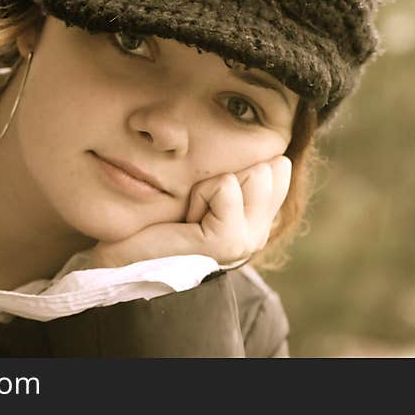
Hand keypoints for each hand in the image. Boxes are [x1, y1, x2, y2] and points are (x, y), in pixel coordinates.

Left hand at [87, 155, 291, 268]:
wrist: (134, 259)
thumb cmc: (165, 222)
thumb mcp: (213, 191)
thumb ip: (245, 175)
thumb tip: (279, 154)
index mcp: (260, 221)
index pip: (279, 168)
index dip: (240, 169)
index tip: (211, 197)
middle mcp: (261, 233)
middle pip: (269, 167)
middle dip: (228, 175)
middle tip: (201, 206)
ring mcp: (249, 240)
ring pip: (255, 173)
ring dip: (214, 184)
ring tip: (196, 211)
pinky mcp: (229, 241)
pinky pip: (225, 186)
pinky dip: (202, 194)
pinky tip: (189, 219)